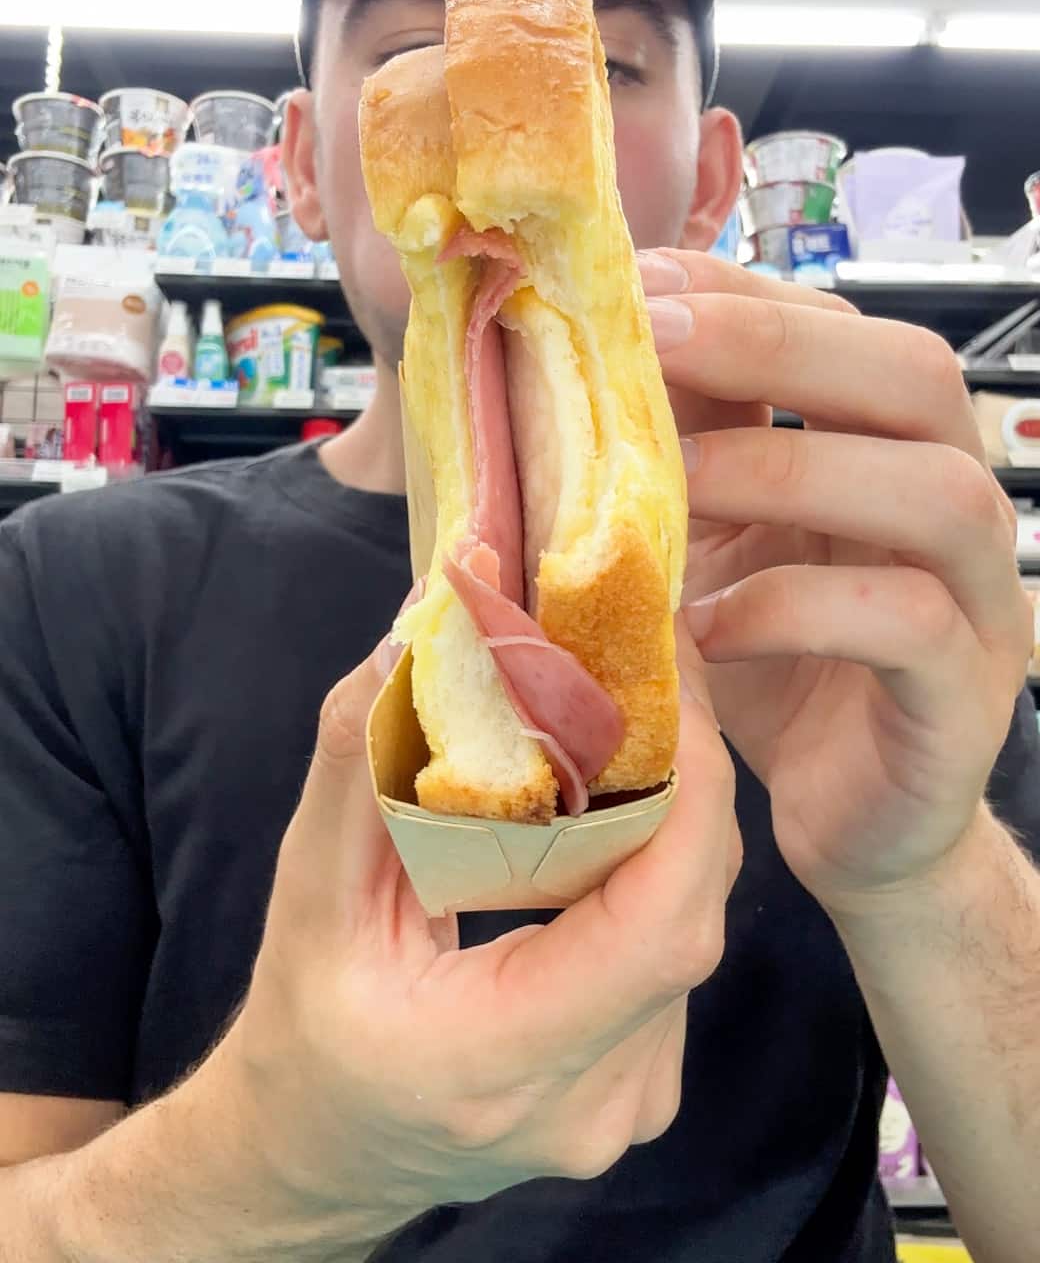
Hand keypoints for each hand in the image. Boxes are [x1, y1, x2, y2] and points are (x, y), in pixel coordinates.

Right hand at [218, 619, 738, 1243]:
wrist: (315, 1153)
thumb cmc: (305, 1023)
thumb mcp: (307, 891)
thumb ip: (361, 762)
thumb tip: (418, 631)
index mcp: (498, 1063)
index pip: (657, 931)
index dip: (691, 800)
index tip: (672, 690)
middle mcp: (591, 1102)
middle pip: (691, 916)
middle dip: (688, 782)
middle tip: (652, 672)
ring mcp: (630, 1105)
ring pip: (697, 928)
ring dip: (679, 821)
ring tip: (634, 725)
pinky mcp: (646, 1084)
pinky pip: (678, 952)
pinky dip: (661, 870)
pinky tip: (617, 814)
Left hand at [639, 248, 1032, 917]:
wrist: (853, 819)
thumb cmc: (778, 661)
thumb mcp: (718, 540)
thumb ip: (691, 449)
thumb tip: (599, 352)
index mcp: (889, 449)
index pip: (846, 327)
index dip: (745, 295)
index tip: (637, 287)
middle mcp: (952, 504)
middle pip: (916, 376)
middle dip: (776, 344)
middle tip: (655, 343)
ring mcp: (978, 601)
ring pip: (938, 493)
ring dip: (792, 472)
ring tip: (674, 488)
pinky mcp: (963, 698)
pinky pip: (909, 627)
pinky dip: (794, 611)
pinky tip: (705, 626)